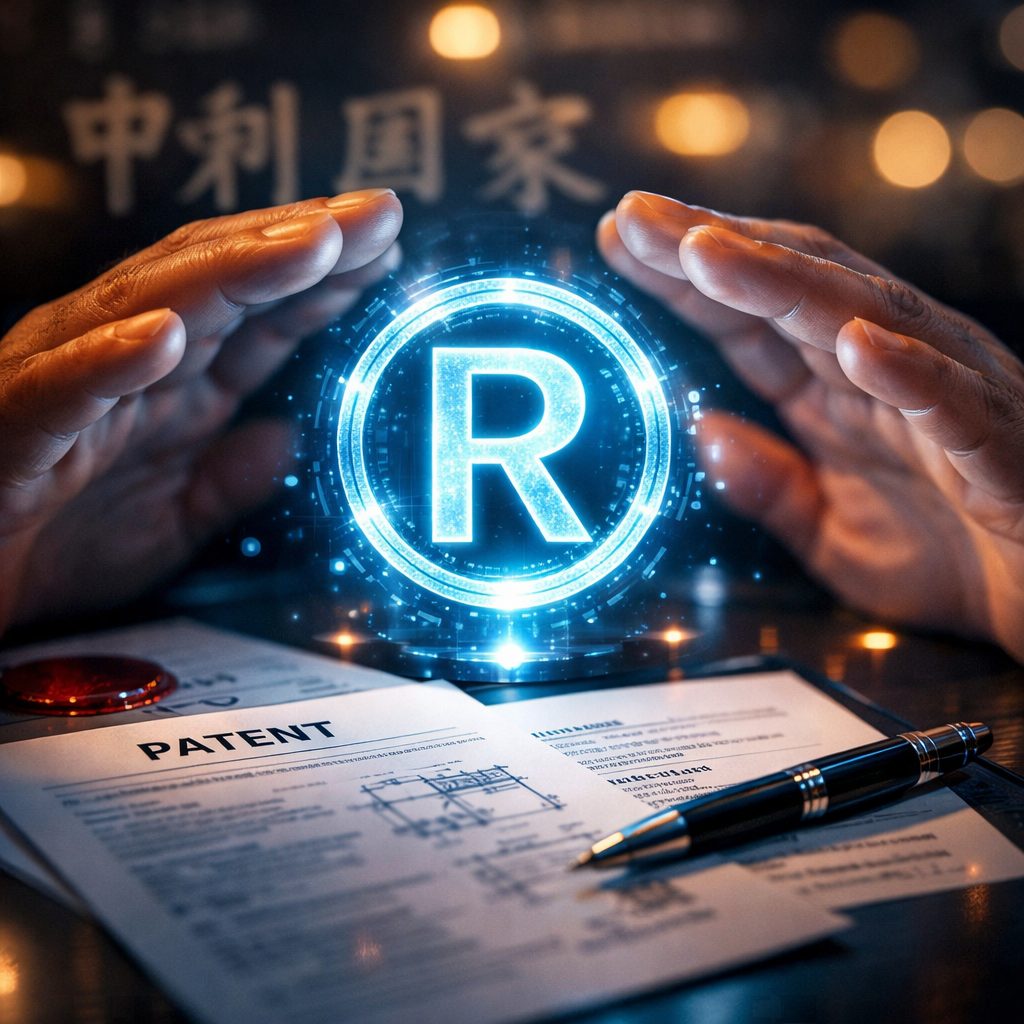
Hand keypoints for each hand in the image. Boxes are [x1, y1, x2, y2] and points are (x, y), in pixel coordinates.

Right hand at [0, 188, 402, 633]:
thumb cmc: (54, 547)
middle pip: (223, 282)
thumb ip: (230, 481)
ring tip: (311, 242)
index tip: (388, 247)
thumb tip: (291, 440)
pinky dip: (111, 358)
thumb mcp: (172, 523)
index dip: (326, 278)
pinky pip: (62, 386)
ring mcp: (67, 381)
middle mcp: (124, 360)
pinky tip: (165, 334)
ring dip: (236, 270)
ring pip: (153, 304)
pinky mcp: (14, 423)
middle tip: (379, 212)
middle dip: (303, 243)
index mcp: (171, 382)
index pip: (260, 313)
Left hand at [598, 191, 1023, 662]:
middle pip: (790, 288)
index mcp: (836, 390)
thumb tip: (703, 433)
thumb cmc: (953, 559)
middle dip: (710, 248)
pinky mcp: (996, 440)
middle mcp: (884, 370)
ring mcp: (943, 395)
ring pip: (860, 316)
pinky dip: (904, 369)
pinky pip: (950, 398)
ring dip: (782, 281)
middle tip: (633, 217)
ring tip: (705, 251)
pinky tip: (853, 344)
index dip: (683, 279)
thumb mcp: (831, 533)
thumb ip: (769, 486)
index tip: (619, 242)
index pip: (748, 318)